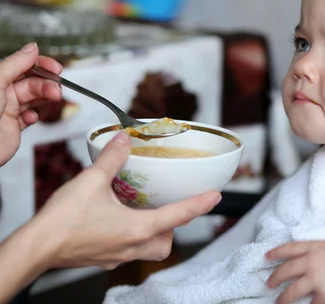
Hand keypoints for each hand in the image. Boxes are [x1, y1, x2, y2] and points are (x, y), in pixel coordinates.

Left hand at [0, 42, 62, 165]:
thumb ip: (15, 64)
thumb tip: (32, 48)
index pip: (23, 65)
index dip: (41, 64)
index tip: (55, 67)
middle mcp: (2, 93)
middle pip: (32, 82)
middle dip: (47, 84)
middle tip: (56, 89)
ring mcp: (8, 109)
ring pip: (33, 98)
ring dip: (46, 98)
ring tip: (54, 99)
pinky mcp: (13, 126)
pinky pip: (29, 117)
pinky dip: (35, 116)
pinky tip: (33, 116)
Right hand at [30, 131, 221, 269]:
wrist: (35, 247)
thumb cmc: (63, 220)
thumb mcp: (92, 180)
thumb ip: (112, 158)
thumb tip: (124, 140)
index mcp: (137, 229)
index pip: (179, 216)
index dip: (200, 204)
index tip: (216, 196)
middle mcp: (131, 247)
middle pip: (166, 241)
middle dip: (173, 225)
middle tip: (168, 206)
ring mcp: (116, 256)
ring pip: (148, 249)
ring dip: (153, 232)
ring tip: (144, 212)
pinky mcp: (102, 258)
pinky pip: (126, 250)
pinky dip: (131, 236)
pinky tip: (117, 220)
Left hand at [266, 240, 324, 303]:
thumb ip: (322, 250)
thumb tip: (316, 256)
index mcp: (315, 246)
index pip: (290, 248)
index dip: (276, 252)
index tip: (267, 256)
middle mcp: (311, 262)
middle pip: (285, 270)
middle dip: (274, 278)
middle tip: (268, 283)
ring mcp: (315, 278)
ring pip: (292, 291)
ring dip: (283, 298)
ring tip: (279, 302)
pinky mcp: (323, 294)